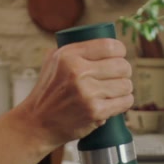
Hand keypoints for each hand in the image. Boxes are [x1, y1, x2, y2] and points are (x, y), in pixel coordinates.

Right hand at [15, 38, 133, 146]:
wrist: (38, 124)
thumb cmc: (48, 92)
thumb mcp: (52, 61)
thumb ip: (72, 49)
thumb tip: (100, 40)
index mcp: (68, 55)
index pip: (109, 46)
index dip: (120, 51)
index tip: (119, 56)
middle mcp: (77, 72)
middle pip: (122, 66)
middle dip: (124, 71)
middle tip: (118, 76)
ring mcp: (87, 93)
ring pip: (126, 85)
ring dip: (124, 88)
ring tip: (115, 91)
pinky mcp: (95, 111)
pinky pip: (125, 102)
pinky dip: (124, 102)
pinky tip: (116, 102)